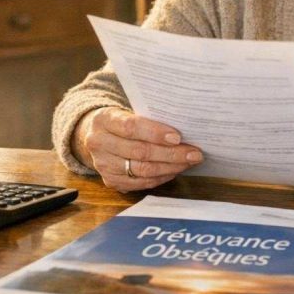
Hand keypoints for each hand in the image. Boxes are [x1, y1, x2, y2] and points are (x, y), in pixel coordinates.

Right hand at [73, 106, 203, 192]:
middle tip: (195, 153)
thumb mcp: (130, 111)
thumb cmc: (124, 120)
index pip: (131, 127)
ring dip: (170, 167)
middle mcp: (99, 143)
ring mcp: (103, 165)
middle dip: (171, 153)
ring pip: (142, 170)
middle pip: (139, 152)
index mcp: (104, 120)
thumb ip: (150, 118)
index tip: (178, 137)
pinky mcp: (110, 181)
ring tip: (189, 162)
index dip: (156, 133)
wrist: (99, 135)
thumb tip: (185, 126)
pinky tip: (175, 171)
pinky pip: (140, 183)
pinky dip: (161, 177)